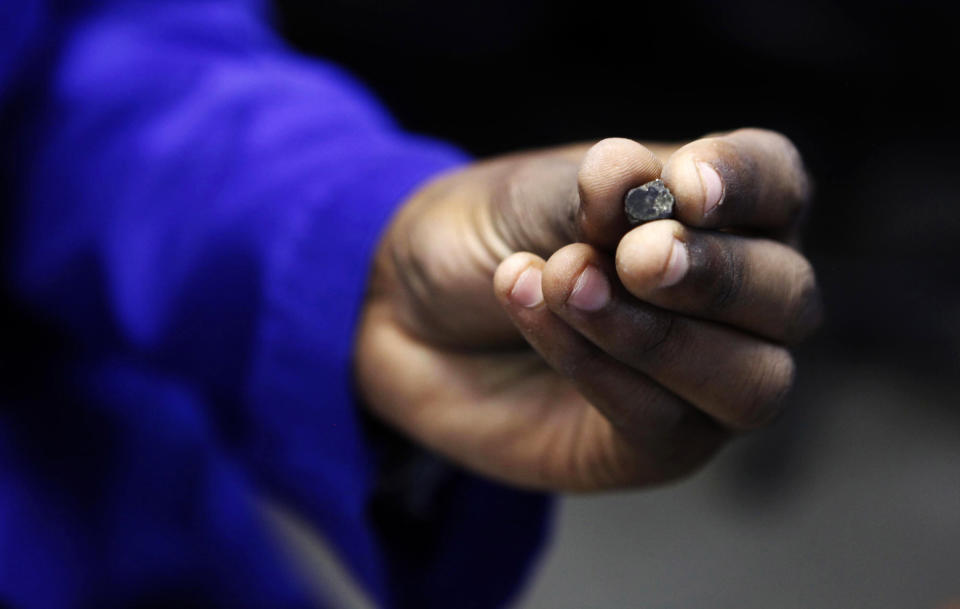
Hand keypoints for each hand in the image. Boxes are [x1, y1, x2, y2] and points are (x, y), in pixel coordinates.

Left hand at [354, 129, 819, 490]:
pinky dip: (599, 368)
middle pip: (787, 296)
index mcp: (718, 213)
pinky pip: (662, 423)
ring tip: (565, 283)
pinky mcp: (654, 447)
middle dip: (712, 276)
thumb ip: (592, 190)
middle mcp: (732, 303)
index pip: (777, 186)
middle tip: (635, 256)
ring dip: (657, 335)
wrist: (407, 309)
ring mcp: (702, 382)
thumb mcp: (530, 196)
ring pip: (750, 382)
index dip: (745, 184)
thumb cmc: (487, 237)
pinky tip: (536, 312)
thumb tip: (634, 180)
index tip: (684, 185)